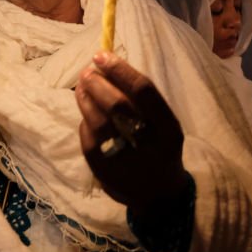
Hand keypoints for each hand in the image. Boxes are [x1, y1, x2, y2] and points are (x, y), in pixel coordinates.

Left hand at [75, 51, 187, 219]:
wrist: (159, 196)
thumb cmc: (160, 149)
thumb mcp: (164, 125)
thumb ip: (142, 100)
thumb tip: (108, 66)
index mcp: (168, 128)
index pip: (143, 90)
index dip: (119, 69)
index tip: (101, 55)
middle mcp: (149, 144)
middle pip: (116, 104)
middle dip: (97, 83)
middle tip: (87, 71)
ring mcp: (124, 158)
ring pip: (97, 120)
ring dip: (85, 98)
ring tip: (82, 87)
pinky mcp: (102, 169)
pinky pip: (88, 136)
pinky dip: (85, 120)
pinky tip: (87, 114)